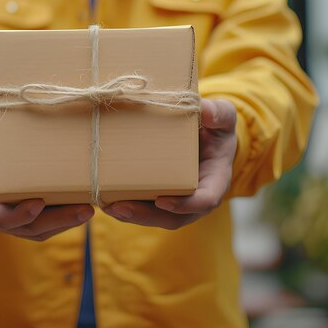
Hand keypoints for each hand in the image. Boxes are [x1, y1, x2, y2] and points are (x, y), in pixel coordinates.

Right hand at [0, 122, 93, 240]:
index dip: (19, 215)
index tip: (39, 204)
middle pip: (27, 228)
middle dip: (56, 221)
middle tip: (83, 210)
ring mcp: (12, 220)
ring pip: (40, 230)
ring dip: (66, 223)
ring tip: (89, 210)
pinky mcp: (27, 218)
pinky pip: (47, 225)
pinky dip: (65, 219)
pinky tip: (84, 207)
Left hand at [103, 99, 236, 229]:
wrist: (208, 136)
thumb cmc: (216, 126)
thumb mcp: (223, 116)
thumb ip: (219, 114)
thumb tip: (206, 111)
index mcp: (215, 180)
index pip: (205, 200)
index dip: (185, 204)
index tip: (162, 200)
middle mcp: (196, 197)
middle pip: (173, 217)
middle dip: (145, 216)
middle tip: (120, 208)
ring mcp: (177, 200)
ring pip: (155, 217)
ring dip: (131, 215)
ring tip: (107, 206)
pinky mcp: (160, 197)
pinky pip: (144, 208)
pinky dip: (125, 207)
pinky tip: (104, 199)